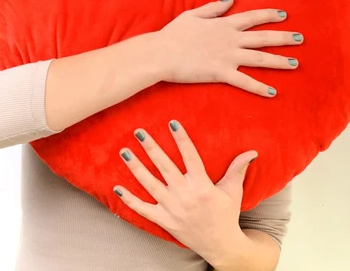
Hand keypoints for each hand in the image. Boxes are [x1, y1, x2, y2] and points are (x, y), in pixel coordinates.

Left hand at [113, 119, 254, 261]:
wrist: (222, 246)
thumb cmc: (227, 215)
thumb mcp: (234, 191)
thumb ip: (238, 169)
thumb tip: (252, 151)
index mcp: (202, 185)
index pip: (190, 156)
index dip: (181, 138)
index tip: (172, 122)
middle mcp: (185, 195)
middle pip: (164, 166)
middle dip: (150, 147)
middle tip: (138, 131)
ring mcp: (172, 209)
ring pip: (150, 184)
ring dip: (135, 167)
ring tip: (124, 151)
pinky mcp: (164, 221)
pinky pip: (143, 209)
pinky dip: (128, 200)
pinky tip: (116, 187)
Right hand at [156, 0, 302, 96]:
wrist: (160, 52)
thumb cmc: (173, 33)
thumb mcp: (192, 14)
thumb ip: (213, 8)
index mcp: (223, 24)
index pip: (252, 17)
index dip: (269, 15)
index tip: (284, 14)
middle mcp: (230, 39)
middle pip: (262, 37)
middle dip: (283, 37)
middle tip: (301, 38)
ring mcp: (227, 56)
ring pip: (259, 58)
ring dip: (279, 61)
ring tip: (295, 63)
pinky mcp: (220, 73)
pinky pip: (244, 81)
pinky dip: (259, 87)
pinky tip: (272, 91)